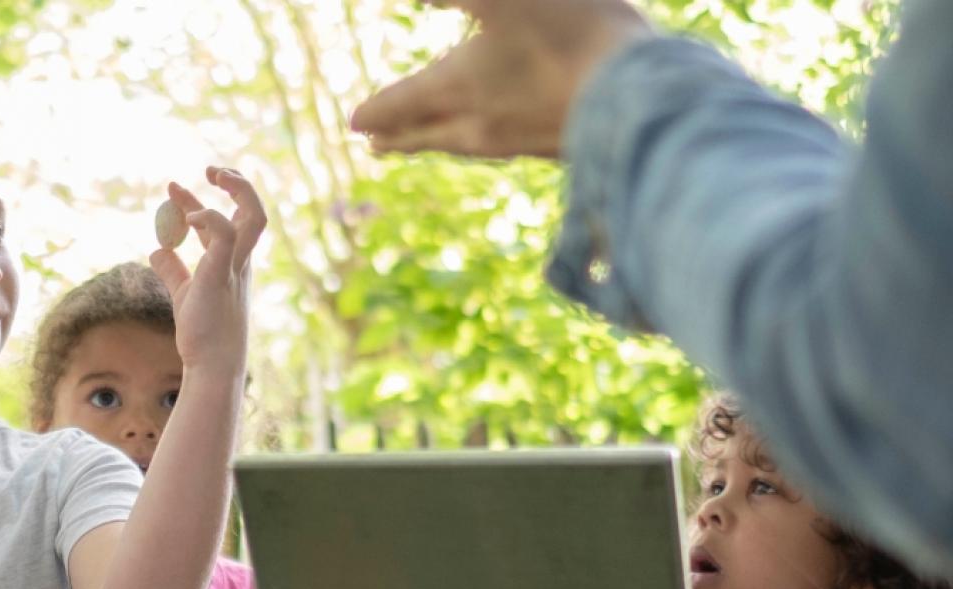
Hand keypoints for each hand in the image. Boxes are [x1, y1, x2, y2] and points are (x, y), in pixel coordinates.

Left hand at [150, 167, 267, 375]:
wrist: (211, 363)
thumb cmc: (201, 333)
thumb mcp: (183, 294)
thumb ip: (173, 270)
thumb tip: (157, 250)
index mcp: (233, 263)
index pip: (224, 221)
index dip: (198, 201)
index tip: (172, 189)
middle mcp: (239, 261)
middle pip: (255, 211)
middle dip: (238, 184)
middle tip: (211, 170)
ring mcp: (234, 266)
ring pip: (254, 217)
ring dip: (238, 189)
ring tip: (212, 174)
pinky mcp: (221, 274)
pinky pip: (225, 235)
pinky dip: (209, 218)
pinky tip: (186, 218)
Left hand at [350, 0, 653, 157]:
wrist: (641, 98)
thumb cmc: (568, 34)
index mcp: (457, 88)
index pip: (400, 103)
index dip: (375, 111)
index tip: (353, 123)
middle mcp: (481, 124)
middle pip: (427, 134)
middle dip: (398, 137)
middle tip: (374, 146)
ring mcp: (520, 142)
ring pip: (465, 145)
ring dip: (437, 143)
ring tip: (426, 145)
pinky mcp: (558, 147)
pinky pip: (507, 149)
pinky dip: (485, 144)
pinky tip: (498, 140)